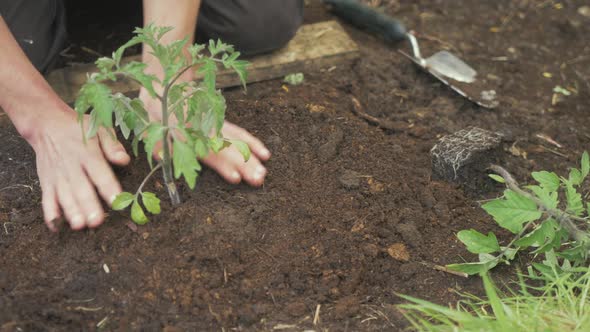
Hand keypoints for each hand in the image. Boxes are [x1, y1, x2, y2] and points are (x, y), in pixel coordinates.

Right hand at [27, 104, 129, 230]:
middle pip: (80, 188)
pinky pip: (46, 199)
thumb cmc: (79, 129)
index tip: (117, 201)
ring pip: (64, 196)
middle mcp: (71, 166)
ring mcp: (57, 175)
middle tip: (97, 221)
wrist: (46, 124)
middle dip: (88, 205)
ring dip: (71, 212)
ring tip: (79, 226)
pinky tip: (56, 227)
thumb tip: (124, 160)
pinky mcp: (46, 182)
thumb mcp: (99, 128)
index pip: (99, 172)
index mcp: (87, 153)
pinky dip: (50, 214)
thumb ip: (112, 145)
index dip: (108, 187)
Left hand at [139, 85, 270, 186]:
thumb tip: (162, 157)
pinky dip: (252, 143)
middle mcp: (205, 129)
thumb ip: (157, 144)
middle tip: (259, 179)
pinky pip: (240, 132)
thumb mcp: (149, 129)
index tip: (236, 177)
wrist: (167, 85)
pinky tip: (264, 154)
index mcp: (186, 133)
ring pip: (237, 140)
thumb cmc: (155, 114)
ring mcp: (216, 124)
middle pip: (228, 148)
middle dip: (244, 164)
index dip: (222, 165)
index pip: (207, 151)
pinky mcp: (221, 122)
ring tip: (264, 172)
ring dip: (251, 157)